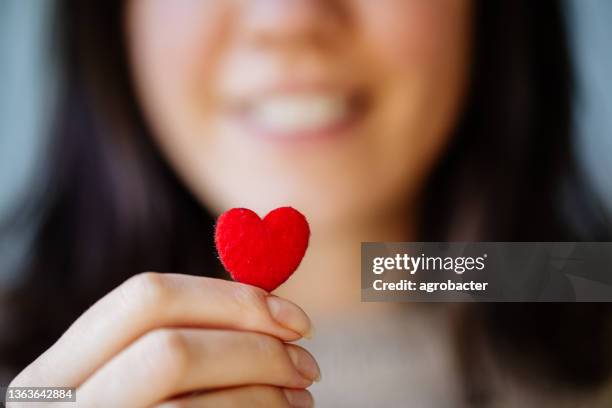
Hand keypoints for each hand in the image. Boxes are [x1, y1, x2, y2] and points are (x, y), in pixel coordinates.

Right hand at [8, 273, 317, 406]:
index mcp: (58, 371)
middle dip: (255, 349)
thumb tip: (271, 304)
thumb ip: (188, 338)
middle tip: (308, 363)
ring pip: (193, 404)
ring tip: (300, 397)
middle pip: (171, 347)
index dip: (232, 299)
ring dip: (265, 394)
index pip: (146, 297)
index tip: (294, 319)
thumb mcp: (141, 382)